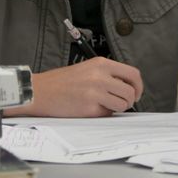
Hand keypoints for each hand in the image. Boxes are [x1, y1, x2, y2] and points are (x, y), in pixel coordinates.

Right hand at [3, 57, 142, 117]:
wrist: (40, 91)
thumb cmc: (60, 82)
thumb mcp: (87, 68)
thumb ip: (107, 74)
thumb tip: (126, 87)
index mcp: (101, 64)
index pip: (133, 74)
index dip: (138, 86)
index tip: (135, 92)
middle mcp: (101, 76)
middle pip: (131, 91)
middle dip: (130, 100)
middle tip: (122, 103)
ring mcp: (96, 92)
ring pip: (123, 104)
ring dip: (118, 108)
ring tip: (105, 106)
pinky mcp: (90, 108)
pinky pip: (108, 114)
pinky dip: (104, 114)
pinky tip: (91, 109)